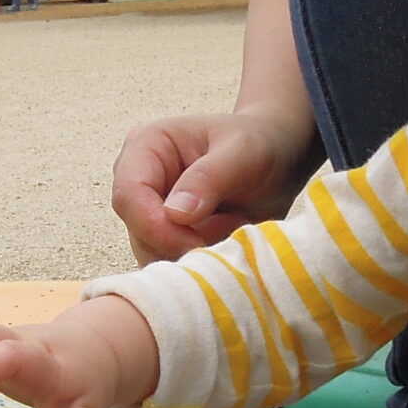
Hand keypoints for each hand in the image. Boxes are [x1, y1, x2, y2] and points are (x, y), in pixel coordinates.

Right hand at [110, 108, 314, 263]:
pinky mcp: (164, 236)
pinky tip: (226, 240)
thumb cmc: (260, 144)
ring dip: (194, 253)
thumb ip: (209, 178)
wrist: (279, 159)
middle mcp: (138, 180)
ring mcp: (149, 211)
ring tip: (233, 227)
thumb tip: (175, 214)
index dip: (157, 227)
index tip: (199, 240)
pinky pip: (169, 263)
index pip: (129, 197)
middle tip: (231, 226)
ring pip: (152, 253)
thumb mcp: (243, 152)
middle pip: (138, 231)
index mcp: (146, 146)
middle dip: (182, 242)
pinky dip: (198, 263)